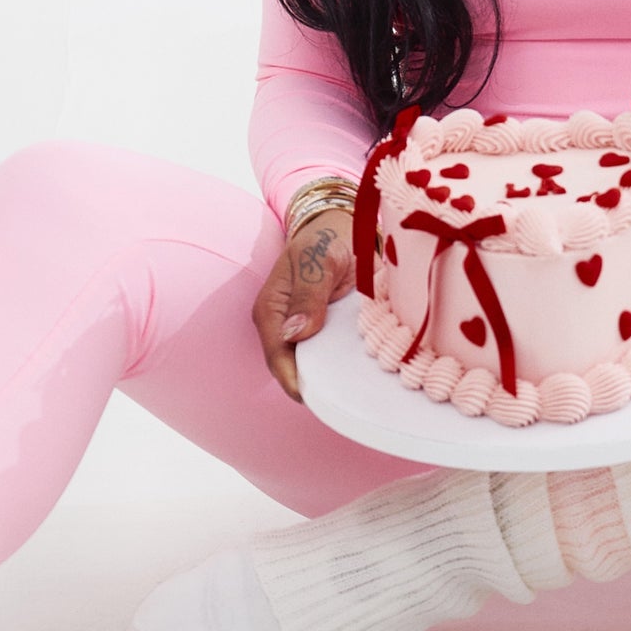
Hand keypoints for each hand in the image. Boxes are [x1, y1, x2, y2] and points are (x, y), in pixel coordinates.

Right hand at [254, 207, 355, 398]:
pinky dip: (338, 366)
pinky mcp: (317, 330)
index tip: (315, 398)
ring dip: (327, 380)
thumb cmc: (326, 238)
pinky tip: (359, 374)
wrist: (338, 226)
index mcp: (272, 309)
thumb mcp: (319, 258)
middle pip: (290, 368)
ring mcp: (299, 329)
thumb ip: (309, 293)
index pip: (277, 355)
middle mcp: (281, 324)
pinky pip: (324, 356)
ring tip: (353, 395)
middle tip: (343, 404)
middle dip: (312, 387)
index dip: (294, 380)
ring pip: (308, 366)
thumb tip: (297, 332)